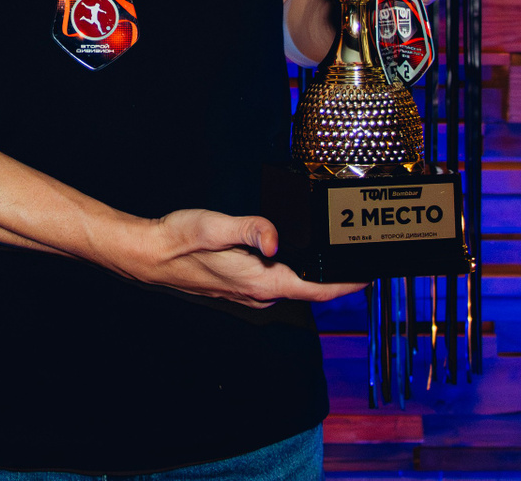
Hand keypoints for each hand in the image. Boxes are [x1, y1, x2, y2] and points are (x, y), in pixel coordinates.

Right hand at [104, 208, 364, 307]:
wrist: (149, 256)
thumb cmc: (179, 241)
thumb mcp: (216, 226)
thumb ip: (249, 229)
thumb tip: (274, 238)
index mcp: (261, 282)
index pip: (317, 290)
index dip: (348, 284)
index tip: (371, 276)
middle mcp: (259, 294)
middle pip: (310, 288)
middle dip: (335, 274)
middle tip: (357, 253)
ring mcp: (250, 293)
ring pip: (293, 284)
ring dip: (313, 272)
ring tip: (331, 251)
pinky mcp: (241, 285)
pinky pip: (277, 280)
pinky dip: (293, 269)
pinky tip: (290, 251)